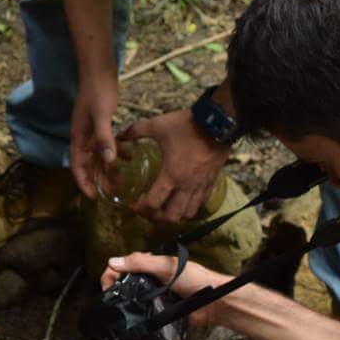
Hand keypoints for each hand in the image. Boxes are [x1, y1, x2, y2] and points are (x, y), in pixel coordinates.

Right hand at [69, 75, 120, 199]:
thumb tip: (109, 162)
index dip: (83, 182)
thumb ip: (104, 138)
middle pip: (89, 165)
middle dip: (99, 180)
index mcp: (79, 137)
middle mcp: (83, 137)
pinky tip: (130, 158)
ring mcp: (92, 132)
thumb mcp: (101, 115)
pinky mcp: (102, 125)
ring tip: (123, 181)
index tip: (93, 196)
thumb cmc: (97, 91)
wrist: (99, 71)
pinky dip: (117, 153)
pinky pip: (108, 145)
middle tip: (113, 194)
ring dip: (110, 169)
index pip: (77, 166)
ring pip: (100, 157)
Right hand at [101, 251, 231, 326]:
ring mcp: (154, 296)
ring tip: (117, 311)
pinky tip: (128, 319)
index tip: (107, 284)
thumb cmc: (193, 279)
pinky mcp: (158, 312)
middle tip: (111, 298)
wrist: (214, 304)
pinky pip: (141, 313)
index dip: (112, 272)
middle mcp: (150, 279)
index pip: (124, 265)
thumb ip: (141, 262)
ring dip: (123, 303)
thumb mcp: (165, 266)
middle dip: (114, 288)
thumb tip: (112, 262)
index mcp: (151, 264)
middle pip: (124, 282)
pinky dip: (134, 315)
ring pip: (130, 298)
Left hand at [121, 109, 227, 223]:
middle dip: (156, 217)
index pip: (153, 204)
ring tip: (164, 207)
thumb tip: (120, 135)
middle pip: (171, 217)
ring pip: (188, 214)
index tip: (133, 203)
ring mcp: (201, 186)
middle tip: (148, 210)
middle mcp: (186, 185)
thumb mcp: (158, 125)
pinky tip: (181, 199)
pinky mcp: (211, 182)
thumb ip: (136, 131)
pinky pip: (200, 203)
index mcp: (171, 175)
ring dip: (174, 214)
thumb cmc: (187, 125)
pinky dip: (190, 206)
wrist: (218, 122)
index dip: (140, 208)